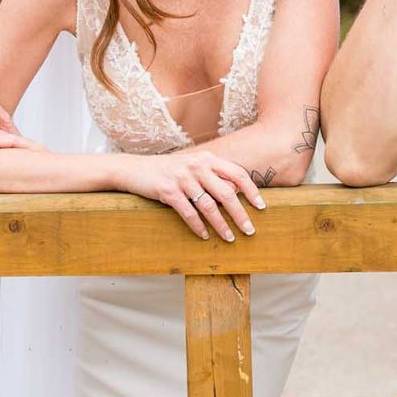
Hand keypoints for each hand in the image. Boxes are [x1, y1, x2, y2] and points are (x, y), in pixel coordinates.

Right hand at [113, 149, 266, 241]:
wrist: (135, 169)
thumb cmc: (169, 171)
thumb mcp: (193, 167)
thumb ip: (214, 176)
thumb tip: (238, 193)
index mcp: (207, 159)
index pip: (237, 173)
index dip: (252, 191)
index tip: (261, 207)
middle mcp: (197, 166)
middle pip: (227, 193)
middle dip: (240, 214)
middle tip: (249, 230)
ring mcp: (182, 178)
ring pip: (209, 206)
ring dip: (221, 225)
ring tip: (229, 237)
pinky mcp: (168, 191)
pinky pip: (189, 213)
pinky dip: (199, 226)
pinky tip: (205, 236)